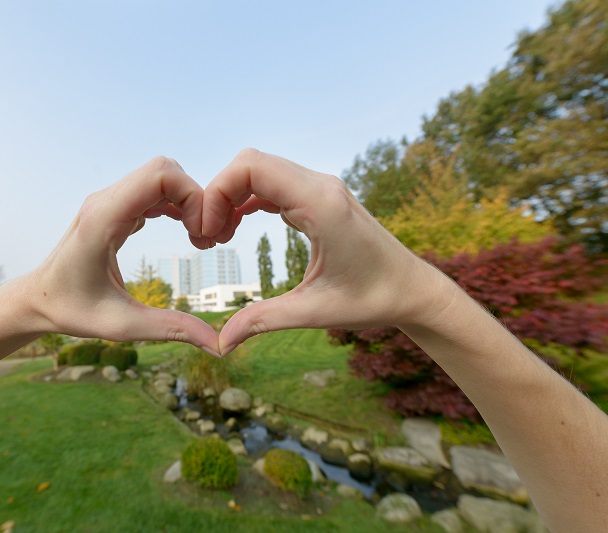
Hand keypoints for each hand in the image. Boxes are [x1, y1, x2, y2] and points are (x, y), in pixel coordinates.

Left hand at [27, 156, 220, 355]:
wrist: (37, 300)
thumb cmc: (72, 312)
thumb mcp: (122, 326)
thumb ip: (171, 329)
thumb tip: (219, 345)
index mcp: (103, 219)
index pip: (159, 176)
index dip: (193, 197)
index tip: (202, 236)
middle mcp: (104, 201)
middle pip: (164, 169)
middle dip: (196, 198)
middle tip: (206, 239)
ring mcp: (108, 201)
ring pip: (161, 176)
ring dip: (188, 201)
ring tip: (199, 239)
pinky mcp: (114, 208)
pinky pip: (153, 190)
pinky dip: (176, 205)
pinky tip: (186, 233)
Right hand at [202, 149, 452, 354]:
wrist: (413, 289)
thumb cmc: (373, 299)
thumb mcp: (315, 312)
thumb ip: (263, 321)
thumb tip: (220, 344)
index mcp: (320, 204)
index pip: (252, 167)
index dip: (218, 191)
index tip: (208, 232)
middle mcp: (321, 186)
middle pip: (251, 163)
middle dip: (219, 194)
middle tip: (208, 237)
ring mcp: (322, 189)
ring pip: (261, 170)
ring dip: (232, 196)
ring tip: (218, 235)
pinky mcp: (320, 198)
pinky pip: (274, 184)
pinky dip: (249, 199)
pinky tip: (237, 226)